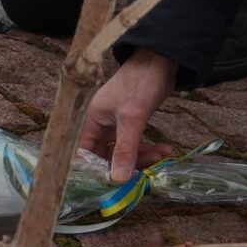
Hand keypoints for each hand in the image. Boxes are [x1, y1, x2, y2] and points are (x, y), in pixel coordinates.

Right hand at [82, 50, 179, 181]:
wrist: (161, 61)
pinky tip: (163, 150)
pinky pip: (134, 143)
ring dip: (141, 158)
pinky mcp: (129, 123)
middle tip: (142, 175)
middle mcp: (99, 123)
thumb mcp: (132, 118)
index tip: (110, 185)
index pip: (83, 153)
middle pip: (104, 156)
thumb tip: (118, 181)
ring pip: (122, 151)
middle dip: (124, 166)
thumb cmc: (140, 83)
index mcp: (90, 119)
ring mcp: (114, 124)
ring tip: (160, 158)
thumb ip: (125, 150)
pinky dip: (147, 149)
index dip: (93, 170)